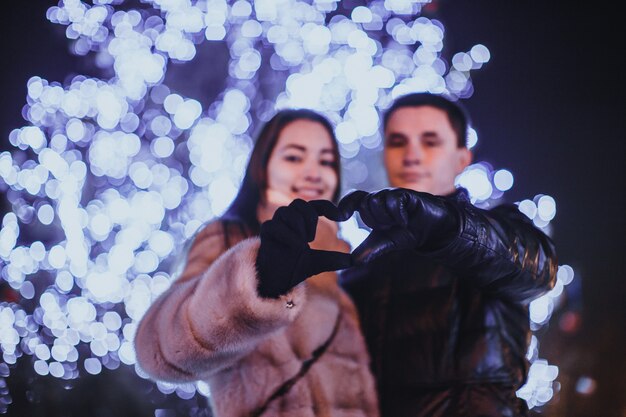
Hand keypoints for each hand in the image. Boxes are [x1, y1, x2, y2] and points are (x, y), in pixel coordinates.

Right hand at [256, 199, 351, 297]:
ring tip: (301, 246)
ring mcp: (275, 223)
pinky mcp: (265, 232)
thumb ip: (333, 259)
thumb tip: (352, 260)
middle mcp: (287, 219)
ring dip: (299, 228)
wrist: (276, 280)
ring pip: (288, 212)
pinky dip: (288, 236)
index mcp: (301, 221)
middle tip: (310, 239)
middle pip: (300, 204)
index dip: (328, 207)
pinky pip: (274, 225)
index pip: (315, 206)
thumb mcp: (318, 263)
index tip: (342, 217)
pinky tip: (297, 248)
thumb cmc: (295, 266)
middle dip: (309, 219)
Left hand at [338, 188, 458, 263]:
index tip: (337, 216)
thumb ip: (369, 250)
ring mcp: (393, 194)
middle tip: (389, 227)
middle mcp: (380, 197)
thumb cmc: (405, 233)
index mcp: (371, 206)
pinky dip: (397, 216)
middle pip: (365, 204)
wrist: (430, 231)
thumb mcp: (385, 244)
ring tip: (398, 223)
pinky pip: (393, 201)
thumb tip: (353, 262)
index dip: (344, 205)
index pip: (352, 199)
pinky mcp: (406, 194)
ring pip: (376, 201)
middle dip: (375, 221)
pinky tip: (405, 222)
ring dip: (387, 219)